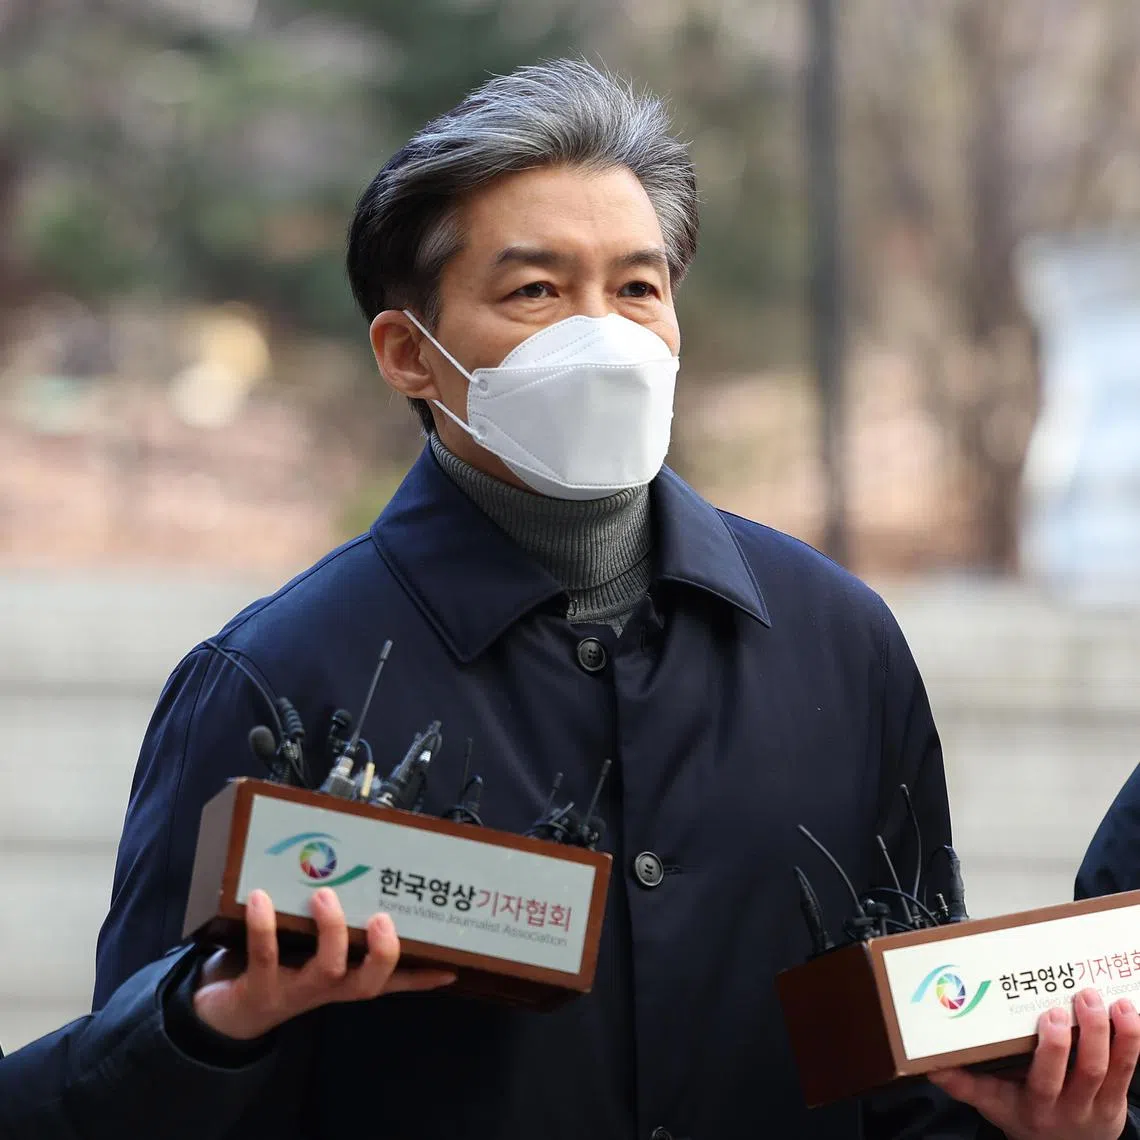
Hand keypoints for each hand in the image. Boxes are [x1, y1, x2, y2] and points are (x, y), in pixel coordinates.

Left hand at [192, 887, 455, 1039]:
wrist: (222, 1013)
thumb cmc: (276, 967)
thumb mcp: (307, 948)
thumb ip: (330, 919)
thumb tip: (350, 869)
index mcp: (344, 979)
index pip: (391, 980)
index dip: (421, 975)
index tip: (452, 965)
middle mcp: (327, 988)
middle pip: (368, 982)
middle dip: (382, 952)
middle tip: (381, 917)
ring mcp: (295, 991)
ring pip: (326, 969)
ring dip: (330, 930)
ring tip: (324, 894)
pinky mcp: (259, 989)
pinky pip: (265, 956)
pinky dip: (263, 926)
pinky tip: (260, 897)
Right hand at [929, 988, 1139, 1138]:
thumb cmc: (1023, 1115)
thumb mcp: (992, 1103)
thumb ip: (963, 1083)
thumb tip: (930, 1063)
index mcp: (1036, 1105)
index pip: (1046, 1081)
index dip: (1054, 1050)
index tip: (1050, 1016)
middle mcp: (1070, 1107)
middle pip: (1086, 1071)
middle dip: (1087, 1033)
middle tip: (1079, 997)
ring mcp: (1098, 1105)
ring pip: (1112, 1069)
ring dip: (1114, 1032)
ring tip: (1104, 999)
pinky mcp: (1117, 1100)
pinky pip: (1129, 1070)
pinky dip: (1132, 1039)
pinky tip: (1127, 1012)